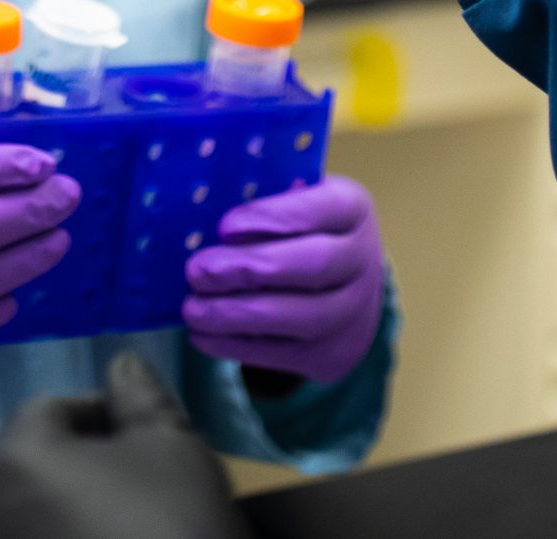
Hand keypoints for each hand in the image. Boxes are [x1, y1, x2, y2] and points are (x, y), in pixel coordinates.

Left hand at [0, 352, 251, 538]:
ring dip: (65, 513)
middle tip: (141, 487)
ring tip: (123, 528)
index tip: (146, 440)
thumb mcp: (172, 450)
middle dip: (82, 465)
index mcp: (14, 461)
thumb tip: (121, 363)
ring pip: (27, 516)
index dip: (101, 414)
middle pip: (32, 466)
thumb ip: (140, 400)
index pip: (49, 409)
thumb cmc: (170, 528)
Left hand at [183, 175, 384, 386]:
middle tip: (197, 271)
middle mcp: (364, 261)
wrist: (348, 285)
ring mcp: (354, 314)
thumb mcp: (295, 201)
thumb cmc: (305, 231)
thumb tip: (210, 220)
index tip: (225, 226)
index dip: (274, 217)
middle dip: (250, 268)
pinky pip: (283, 355)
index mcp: (354, 209)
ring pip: (300, 317)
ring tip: (193, 308)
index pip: (321, 208)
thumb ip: (264, 202)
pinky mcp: (333, 356)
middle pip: (313, 266)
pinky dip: (236, 345)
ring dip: (237, 315)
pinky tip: (202, 334)